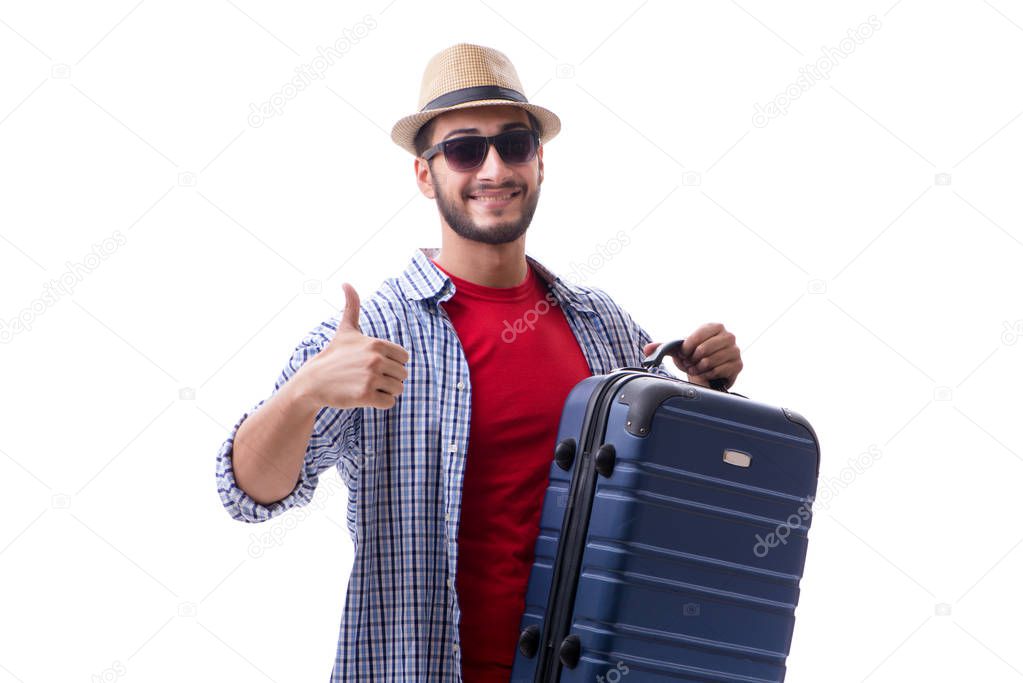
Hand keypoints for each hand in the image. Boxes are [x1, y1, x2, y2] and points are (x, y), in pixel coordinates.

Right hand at [295, 283, 409, 409]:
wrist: (313, 382)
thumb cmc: (333, 356)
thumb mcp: (345, 330)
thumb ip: (351, 307)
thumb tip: (346, 283)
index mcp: (376, 344)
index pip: (404, 358)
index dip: (392, 363)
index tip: (374, 364)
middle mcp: (376, 359)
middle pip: (402, 375)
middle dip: (389, 378)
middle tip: (367, 377)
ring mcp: (371, 378)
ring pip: (398, 389)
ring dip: (384, 391)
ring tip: (365, 386)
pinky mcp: (365, 396)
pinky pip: (389, 403)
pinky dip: (380, 403)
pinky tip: (364, 396)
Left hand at [642, 323, 742, 389]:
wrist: (707, 372)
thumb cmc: (693, 357)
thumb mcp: (679, 351)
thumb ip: (663, 347)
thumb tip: (646, 349)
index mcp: (714, 327)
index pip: (697, 335)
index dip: (687, 348)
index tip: (684, 354)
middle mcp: (728, 336)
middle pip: (704, 349)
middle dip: (692, 360)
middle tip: (690, 363)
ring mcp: (735, 350)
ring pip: (711, 361)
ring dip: (699, 368)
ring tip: (697, 368)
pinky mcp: (738, 365)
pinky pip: (719, 371)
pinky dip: (708, 374)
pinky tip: (706, 374)